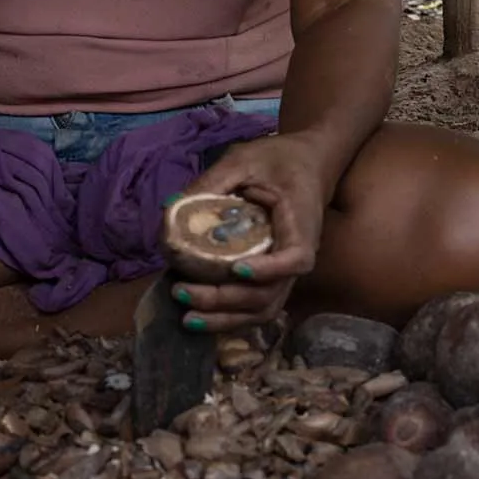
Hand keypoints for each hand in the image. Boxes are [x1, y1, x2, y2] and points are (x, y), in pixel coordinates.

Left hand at [165, 134, 336, 330]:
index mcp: (300, 223)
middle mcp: (298, 255)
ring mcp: (286, 272)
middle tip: (182, 290)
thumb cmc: (279, 159)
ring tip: (186, 316)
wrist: (309, 164)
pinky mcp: (273, 278)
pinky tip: (199, 318)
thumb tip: (169, 209)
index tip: (237, 269)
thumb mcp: (245, 159)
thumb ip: (212, 182)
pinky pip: (255, 307)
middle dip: (225, 300)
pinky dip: (229, 319)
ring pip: (262, 309)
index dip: (269, 271)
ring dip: (225, 318)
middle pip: (269, 294)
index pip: (295, 258)